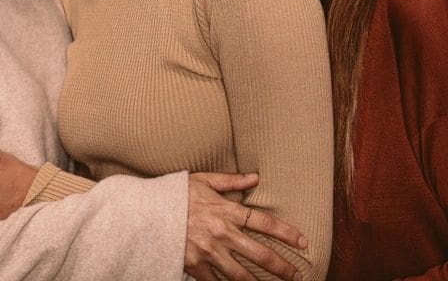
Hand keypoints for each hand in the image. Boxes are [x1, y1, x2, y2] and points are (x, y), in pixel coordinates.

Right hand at [184, 172, 307, 280]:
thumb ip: (230, 181)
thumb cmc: (174, 194)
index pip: (263, 222)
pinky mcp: (194, 266)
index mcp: (225, 210)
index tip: (303, 242)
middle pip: (259, 253)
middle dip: (282, 266)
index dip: (286, 233)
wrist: (144, 212)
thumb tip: (256, 177)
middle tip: (297, 275)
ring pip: (242, 274)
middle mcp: (220, 233)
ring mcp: (207, 252)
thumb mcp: (202, 180)